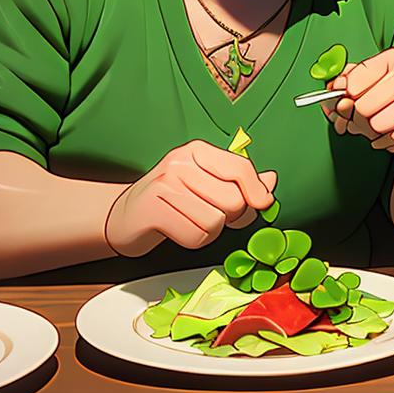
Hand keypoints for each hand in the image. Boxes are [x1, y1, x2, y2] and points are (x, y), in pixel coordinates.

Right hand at [105, 140, 276, 256]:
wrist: (123, 216)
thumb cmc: (170, 200)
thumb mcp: (205, 182)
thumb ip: (238, 181)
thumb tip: (270, 181)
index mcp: (197, 151)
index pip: (240, 168)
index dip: (257, 190)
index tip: (262, 203)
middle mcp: (181, 163)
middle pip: (234, 200)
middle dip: (231, 217)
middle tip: (211, 214)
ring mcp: (165, 185)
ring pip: (216, 222)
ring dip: (210, 231)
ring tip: (190, 221)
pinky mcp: (153, 210)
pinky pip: (196, 236)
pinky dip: (193, 240)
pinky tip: (179, 230)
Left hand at [322, 48, 393, 155]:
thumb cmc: (384, 104)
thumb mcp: (361, 89)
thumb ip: (344, 85)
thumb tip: (336, 89)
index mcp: (393, 59)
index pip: (363, 72)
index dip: (348, 90)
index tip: (343, 99)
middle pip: (369, 101)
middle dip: (357, 116)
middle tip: (357, 120)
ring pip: (382, 122)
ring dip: (372, 131)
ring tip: (374, 128)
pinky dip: (386, 140)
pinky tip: (387, 135)